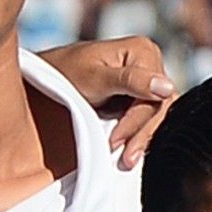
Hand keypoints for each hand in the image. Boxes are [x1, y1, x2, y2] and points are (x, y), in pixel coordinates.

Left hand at [45, 34, 174, 162]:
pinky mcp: (140, 98)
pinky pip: (148, 119)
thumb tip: (166, 87)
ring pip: (156, 116)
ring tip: (126, 160)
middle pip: (158, 107)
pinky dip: (137, 136)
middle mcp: (150, 64)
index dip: (137, 121)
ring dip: (141, 139)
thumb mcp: (95, 78)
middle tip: (125, 159)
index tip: (116, 141)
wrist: (45, 78)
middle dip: (140, 134)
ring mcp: (147, 82)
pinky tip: (128, 152)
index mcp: (143, 51)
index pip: (154, 95)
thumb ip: (130, 80)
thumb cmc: (64, 73)